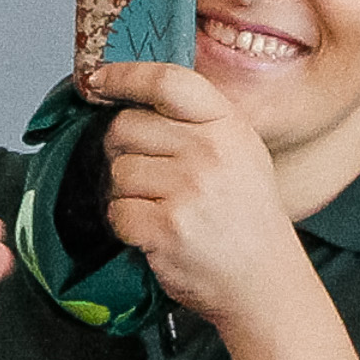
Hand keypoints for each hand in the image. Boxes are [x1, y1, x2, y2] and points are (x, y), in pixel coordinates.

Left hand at [82, 61, 302, 326]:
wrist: (263, 282)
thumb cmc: (246, 217)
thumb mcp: (240, 152)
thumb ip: (196, 121)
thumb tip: (131, 96)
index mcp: (228, 124)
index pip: (166, 81)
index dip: (123, 76)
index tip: (97, 81)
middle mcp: (209, 150)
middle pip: (126, 126)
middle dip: (120, 149)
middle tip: (143, 173)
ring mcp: (188, 189)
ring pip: (117, 171)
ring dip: (125, 192)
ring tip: (159, 209)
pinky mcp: (167, 227)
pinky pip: (117, 211)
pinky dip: (126, 225)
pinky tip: (154, 232)